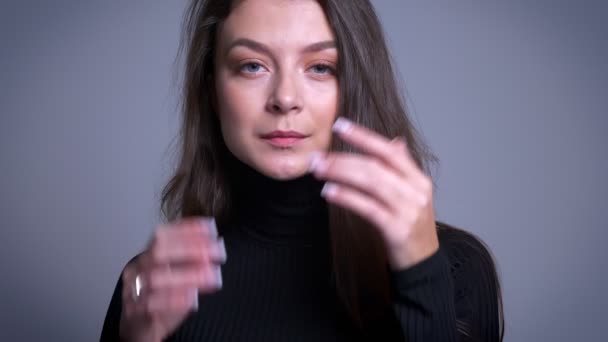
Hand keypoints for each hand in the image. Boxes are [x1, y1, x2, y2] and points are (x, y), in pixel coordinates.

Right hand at [119, 217, 225, 341]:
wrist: (138, 329)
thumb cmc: (161, 298)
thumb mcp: (176, 274)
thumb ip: (192, 261)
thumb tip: (215, 248)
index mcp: (147, 256)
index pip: (162, 235)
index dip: (187, 230)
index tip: (212, 229)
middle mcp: (138, 269)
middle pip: (158, 252)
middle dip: (190, 248)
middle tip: (217, 252)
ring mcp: (134, 290)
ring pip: (156, 277)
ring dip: (189, 275)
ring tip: (212, 276)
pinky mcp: (135, 313)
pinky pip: (151, 304)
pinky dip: (174, 300)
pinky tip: (192, 298)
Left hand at [309, 117, 438, 269]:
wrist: (423, 264)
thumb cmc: (410, 228)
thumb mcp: (410, 195)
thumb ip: (402, 168)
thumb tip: (395, 141)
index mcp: (418, 179)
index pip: (389, 150)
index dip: (364, 136)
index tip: (340, 125)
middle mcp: (416, 191)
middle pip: (376, 166)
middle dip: (343, 158)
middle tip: (317, 156)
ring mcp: (409, 210)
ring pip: (371, 183)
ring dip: (341, 173)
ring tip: (318, 170)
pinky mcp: (398, 229)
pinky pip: (368, 208)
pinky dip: (347, 197)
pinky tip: (329, 191)